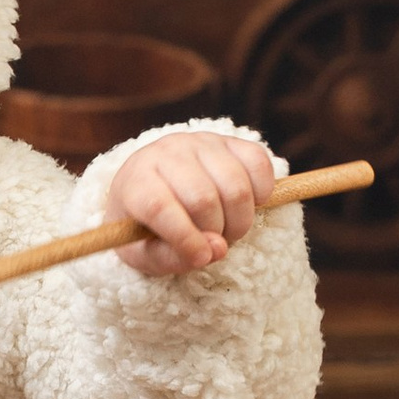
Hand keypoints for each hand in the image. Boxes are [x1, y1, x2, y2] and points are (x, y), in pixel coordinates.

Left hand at [107, 129, 274, 276]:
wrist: (155, 188)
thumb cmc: (147, 226)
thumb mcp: (145, 253)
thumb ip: (174, 258)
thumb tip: (218, 248)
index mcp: (136, 181)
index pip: (159, 207)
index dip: (185, 238)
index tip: (201, 258)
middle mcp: (167, 152)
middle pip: (203, 199)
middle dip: (216, 233)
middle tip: (214, 242)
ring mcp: (200, 142)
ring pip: (235, 186)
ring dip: (240, 220)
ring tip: (227, 228)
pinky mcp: (229, 140)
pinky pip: (259, 163)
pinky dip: (261, 192)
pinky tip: (246, 204)